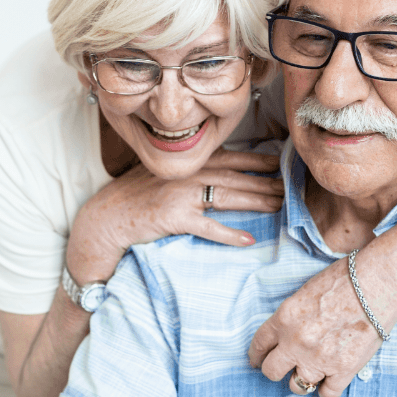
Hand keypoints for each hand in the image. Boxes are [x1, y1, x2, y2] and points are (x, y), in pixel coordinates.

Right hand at [65, 149, 281, 283]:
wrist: (105, 217)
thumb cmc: (133, 197)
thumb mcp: (162, 175)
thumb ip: (189, 171)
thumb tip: (219, 173)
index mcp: (186, 162)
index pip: (229, 157)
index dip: (257, 159)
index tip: (280, 164)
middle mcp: (186, 174)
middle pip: (235, 176)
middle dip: (265, 182)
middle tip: (290, 189)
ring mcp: (180, 195)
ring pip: (227, 196)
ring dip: (256, 201)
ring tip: (280, 207)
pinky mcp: (173, 218)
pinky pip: (207, 226)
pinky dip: (228, 234)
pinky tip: (248, 240)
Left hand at [247, 257, 382, 396]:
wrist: (377, 285)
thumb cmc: (344, 281)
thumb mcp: (304, 292)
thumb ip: (290, 318)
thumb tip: (285, 335)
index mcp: (283, 319)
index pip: (259, 345)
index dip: (257, 356)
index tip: (258, 361)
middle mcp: (296, 343)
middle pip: (272, 371)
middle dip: (275, 370)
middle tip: (283, 368)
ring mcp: (319, 359)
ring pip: (297, 386)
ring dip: (302, 380)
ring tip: (311, 372)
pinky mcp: (343, 370)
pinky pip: (327, 394)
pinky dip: (326, 390)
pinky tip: (328, 382)